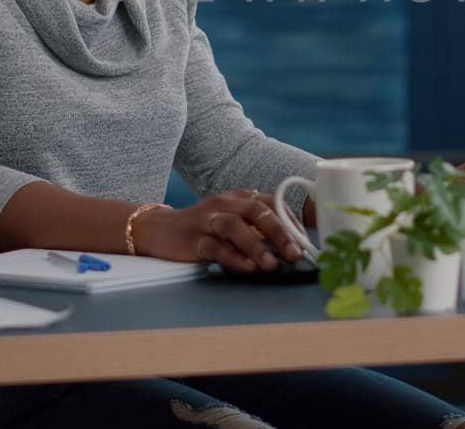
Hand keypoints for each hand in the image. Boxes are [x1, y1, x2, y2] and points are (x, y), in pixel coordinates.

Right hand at [131, 190, 303, 273]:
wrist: (158, 229)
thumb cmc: (205, 227)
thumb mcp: (233, 221)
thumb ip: (258, 230)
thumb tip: (291, 248)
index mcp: (240, 197)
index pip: (271, 203)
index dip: (291, 222)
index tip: (306, 242)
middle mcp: (225, 203)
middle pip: (257, 211)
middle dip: (279, 232)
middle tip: (295, 253)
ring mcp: (207, 220)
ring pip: (234, 227)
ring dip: (256, 245)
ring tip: (271, 264)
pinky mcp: (192, 239)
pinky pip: (214, 247)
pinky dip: (232, 257)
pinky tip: (247, 268)